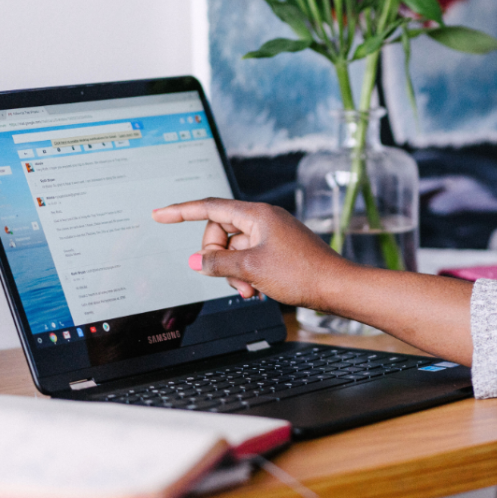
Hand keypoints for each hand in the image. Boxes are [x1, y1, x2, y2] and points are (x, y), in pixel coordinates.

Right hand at [152, 198, 350, 306]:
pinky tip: (258, 290)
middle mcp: (263, 220)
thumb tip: (196, 260)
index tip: (160, 214)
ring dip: (234, 273)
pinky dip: (247, 275)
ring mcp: (271, 234)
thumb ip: (218, 262)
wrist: (336, 287)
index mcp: (256, 215)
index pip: (209, 207)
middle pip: (220, 232)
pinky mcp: (278, 249)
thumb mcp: (251, 269)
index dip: (181, 211)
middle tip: (230, 279)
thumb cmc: (302, 273)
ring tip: (250, 290)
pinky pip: (249, 258)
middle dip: (218, 259)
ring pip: (234, 250)